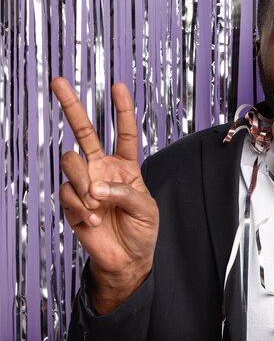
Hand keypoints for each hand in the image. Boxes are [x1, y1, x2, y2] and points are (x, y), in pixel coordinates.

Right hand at [51, 77, 158, 313]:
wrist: (126, 258)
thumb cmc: (141, 230)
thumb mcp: (146, 209)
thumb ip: (124, 193)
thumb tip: (96, 187)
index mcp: (126, 165)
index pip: (124, 132)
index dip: (122, 110)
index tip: (119, 86)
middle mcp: (102, 169)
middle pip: (84, 132)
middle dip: (72, 106)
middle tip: (59, 82)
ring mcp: (85, 183)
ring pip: (70, 162)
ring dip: (83, 182)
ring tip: (97, 205)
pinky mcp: (72, 201)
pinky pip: (67, 193)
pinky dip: (81, 208)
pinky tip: (92, 220)